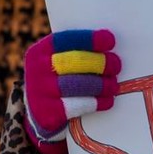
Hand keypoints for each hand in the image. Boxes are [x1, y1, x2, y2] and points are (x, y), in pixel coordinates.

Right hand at [23, 29, 120, 153]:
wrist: (39, 114)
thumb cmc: (58, 80)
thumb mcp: (58, 62)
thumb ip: (77, 52)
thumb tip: (110, 46)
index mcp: (39, 52)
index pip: (65, 40)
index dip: (90, 39)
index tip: (111, 41)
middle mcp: (36, 71)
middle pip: (73, 62)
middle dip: (99, 63)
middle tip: (116, 66)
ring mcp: (39, 93)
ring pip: (75, 85)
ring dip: (101, 84)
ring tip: (113, 85)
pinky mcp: (46, 114)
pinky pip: (75, 106)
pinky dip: (96, 103)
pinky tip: (107, 101)